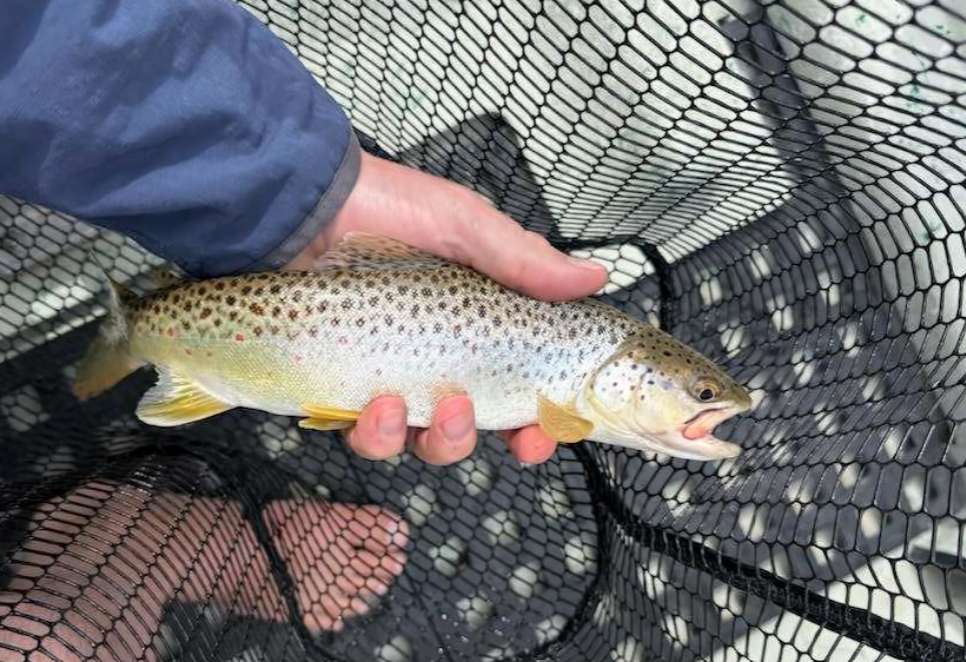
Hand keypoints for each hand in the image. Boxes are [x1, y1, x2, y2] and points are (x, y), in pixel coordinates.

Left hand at [285, 151, 607, 465]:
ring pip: (420, 441)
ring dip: (429, 439)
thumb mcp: (464, 226)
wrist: (304, 205)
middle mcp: (437, 360)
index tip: (545, 431)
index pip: (519, 387)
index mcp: (476, 326)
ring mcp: (391, 378)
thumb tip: (594, 277)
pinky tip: (374, 405)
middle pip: (469, 428)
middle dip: (471, 436)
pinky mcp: (346, 388)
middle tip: (463, 410)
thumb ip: (523, 261)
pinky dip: (376, 434)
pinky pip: (368, 436)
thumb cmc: (385, 207)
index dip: (537, 421)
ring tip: (409, 405)